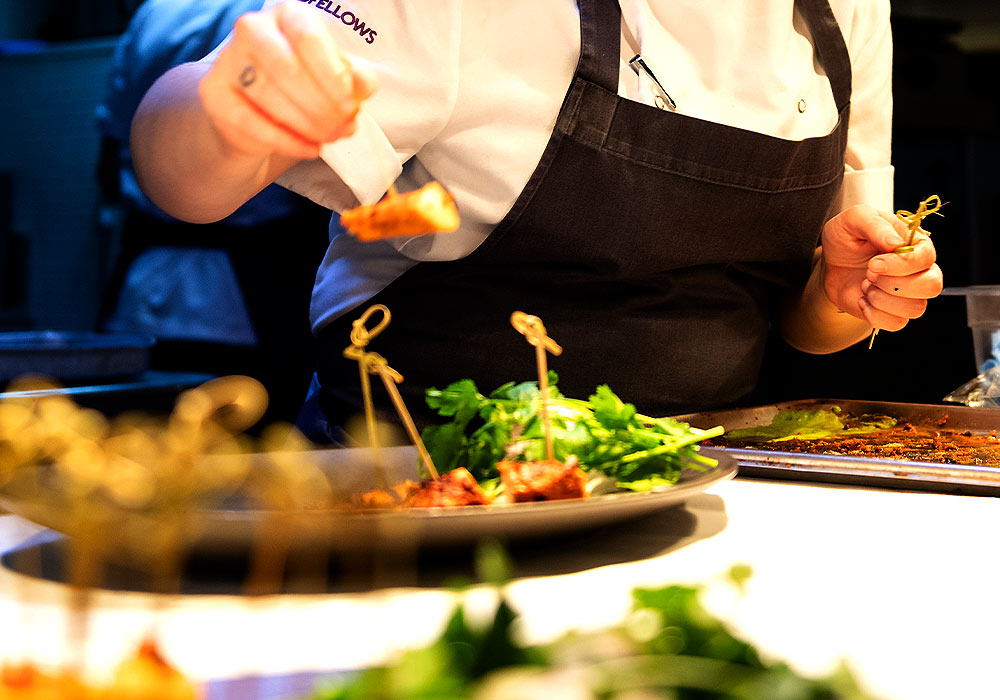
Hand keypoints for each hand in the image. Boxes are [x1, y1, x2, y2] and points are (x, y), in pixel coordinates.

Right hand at [199, 1, 375, 161]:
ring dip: (306, 125)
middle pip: (287, 68)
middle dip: (321, 107)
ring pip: (269, 96)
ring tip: (327, 138)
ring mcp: (228, 60)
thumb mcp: (337, 78)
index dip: (333, 77)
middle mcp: (253, 29)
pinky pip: (251, 122)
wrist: (260, 111)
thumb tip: (362, 85)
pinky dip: (286, 141)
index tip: (350, 106)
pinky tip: (308, 148)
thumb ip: (355, 78)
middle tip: (341, 129)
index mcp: (288, 15)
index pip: (308, 38)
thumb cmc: (305, 87)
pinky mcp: (214, 94)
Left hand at [821, 204, 942, 330]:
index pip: (926, 258)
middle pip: (932, 286)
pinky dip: (875, 315)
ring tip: (865, 285)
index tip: (873, 262)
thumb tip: (895, 243)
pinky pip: (897, 323)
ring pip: (916, 308)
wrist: (831, 262)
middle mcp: (919, 270)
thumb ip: (874, 224)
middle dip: (894, 283)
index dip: (901, 264)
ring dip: (882, 299)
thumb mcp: (854, 220)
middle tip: (869, 273)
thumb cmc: (847, 237)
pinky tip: (862, 300)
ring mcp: (909, 293)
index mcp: (916, 244)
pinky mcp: (894, 312)